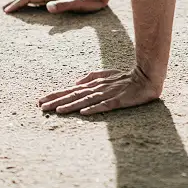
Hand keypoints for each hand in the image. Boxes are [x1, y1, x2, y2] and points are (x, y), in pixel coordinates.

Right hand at [3, 0, 107, 13]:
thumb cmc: (91, 1)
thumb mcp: (79, 4)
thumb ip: (64, 5)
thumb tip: (48, 7)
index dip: (18, 3)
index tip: (7, 11)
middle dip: (17, 1)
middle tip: (4, 9)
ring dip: (23, 1)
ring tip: (14, 7)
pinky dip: (33, 1)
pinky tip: (33, 5)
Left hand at [39, 67, 160, 114]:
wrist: (146, 77)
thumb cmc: (126, 77)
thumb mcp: (107, 75)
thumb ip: (92, 77)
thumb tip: (76, 82)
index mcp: (94, 84)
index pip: (71, 91)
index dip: (56, 95)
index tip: (41, 101)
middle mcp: (98, 89)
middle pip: (74, 95)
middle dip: (57, 101)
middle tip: (41, 106)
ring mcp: (108, 94)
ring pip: (85, 101)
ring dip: (71, 105)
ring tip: (56, 111)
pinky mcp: (118, 100)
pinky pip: (105, 105)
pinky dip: (94, 108)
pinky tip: (83, 112)